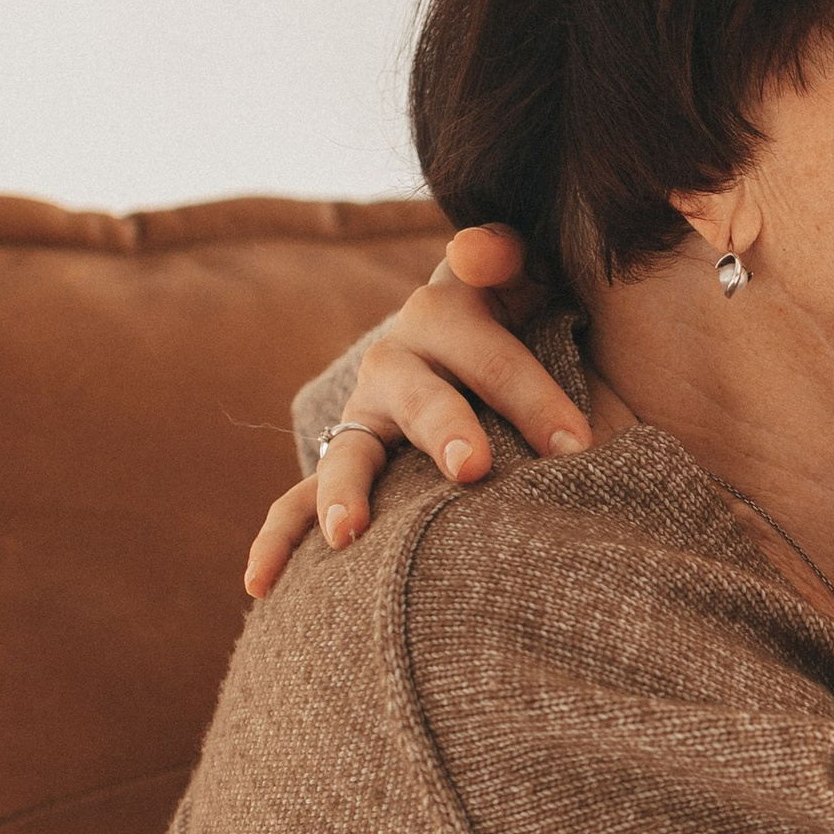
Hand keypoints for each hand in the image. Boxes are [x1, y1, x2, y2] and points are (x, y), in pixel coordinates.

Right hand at [245, 223, 587, 595]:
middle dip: (445, 428)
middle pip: (422, 391)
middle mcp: (405, 351)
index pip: (487, 330)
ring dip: (348, 489)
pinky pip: (298, 502)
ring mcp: (371, 408)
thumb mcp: (542, 281)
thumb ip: (514, 260)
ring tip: (348, 533)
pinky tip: (259, 586)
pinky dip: (279, 541)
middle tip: (474, 470)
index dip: (524, 375)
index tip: (574, 443)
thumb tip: (477, 248)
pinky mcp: (350, 456)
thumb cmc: (547, 321)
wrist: (509, 357)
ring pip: (354, 449)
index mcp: (459, 304)